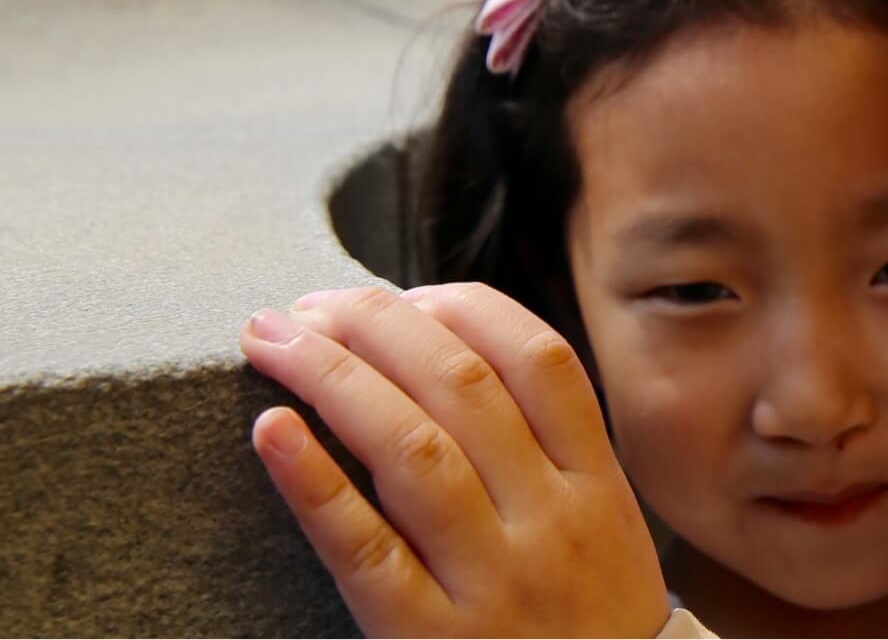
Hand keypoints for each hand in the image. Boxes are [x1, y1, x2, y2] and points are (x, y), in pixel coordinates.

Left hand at [239, 283, 673, 637]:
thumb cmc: (587, 623)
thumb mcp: (605, 529)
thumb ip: (551, 452)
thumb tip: (449, 350)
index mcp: (597, 486)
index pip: (541, 360)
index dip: (466, 308)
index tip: (406, 293)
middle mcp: (551, 521)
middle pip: (464, 386)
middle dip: (377, 325)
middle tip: (311, 302)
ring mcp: (492, 581)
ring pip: (411, 449)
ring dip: (333, 377)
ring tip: (273, 338)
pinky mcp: (427, 639)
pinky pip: (363, 550)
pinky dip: (313, 483)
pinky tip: (271, 431)